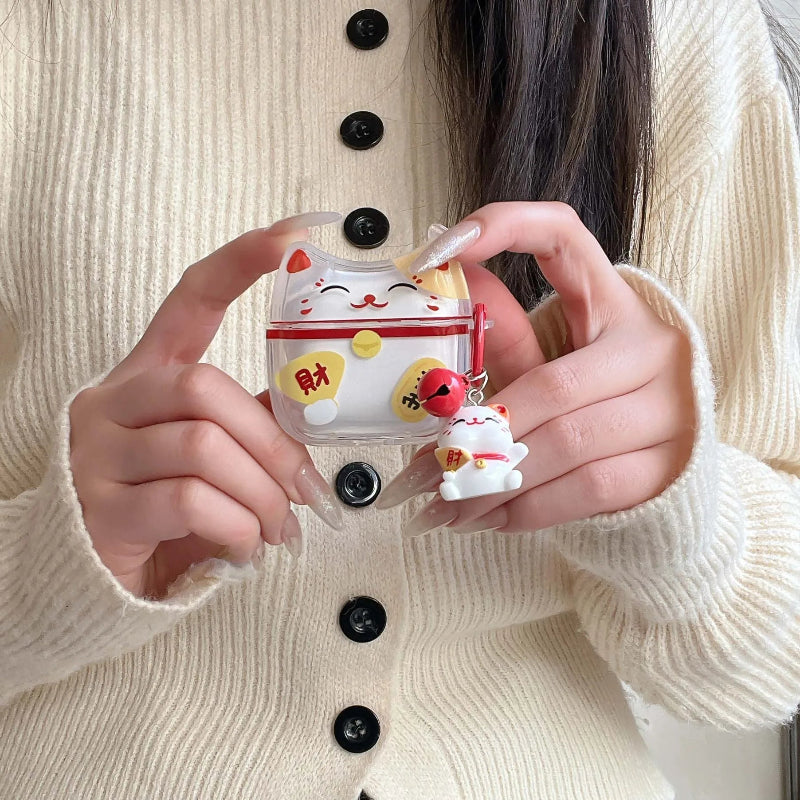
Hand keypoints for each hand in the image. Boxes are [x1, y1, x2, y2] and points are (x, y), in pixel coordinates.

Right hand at [69, 213, 342, 597]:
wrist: (90, 578)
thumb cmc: (164, 510)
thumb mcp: (209, 458)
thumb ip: (248, 425)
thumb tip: (306, 411)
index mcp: (148, 375)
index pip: (191, 299)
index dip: (241, 263)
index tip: (293, 234)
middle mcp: (114, 401)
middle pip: (207, 388)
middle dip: (273, 446)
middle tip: (305, 491)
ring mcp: (98, 453)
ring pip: (204, 447)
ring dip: (262, 495)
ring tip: (280, 528)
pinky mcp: (99, 509)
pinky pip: (188, 501)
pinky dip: (239, 527)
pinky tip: (246, 548)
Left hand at [379, 202, 695, 534]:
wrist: (667, 467)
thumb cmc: (591, 406)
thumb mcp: (548, 364)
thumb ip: (503, 338)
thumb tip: (441, 295)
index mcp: (613, 301)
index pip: (564, 237)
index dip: (505, 228)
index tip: (438, 251)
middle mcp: (652, 346)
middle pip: (553, 383)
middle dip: (478, 431)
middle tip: (421, 470)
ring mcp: (670, 408)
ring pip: (565, 444)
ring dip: (492, 481)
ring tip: (442, 505)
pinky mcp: (669, 466)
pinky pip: (586, 489)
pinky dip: (526, 508)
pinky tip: (487, 517)